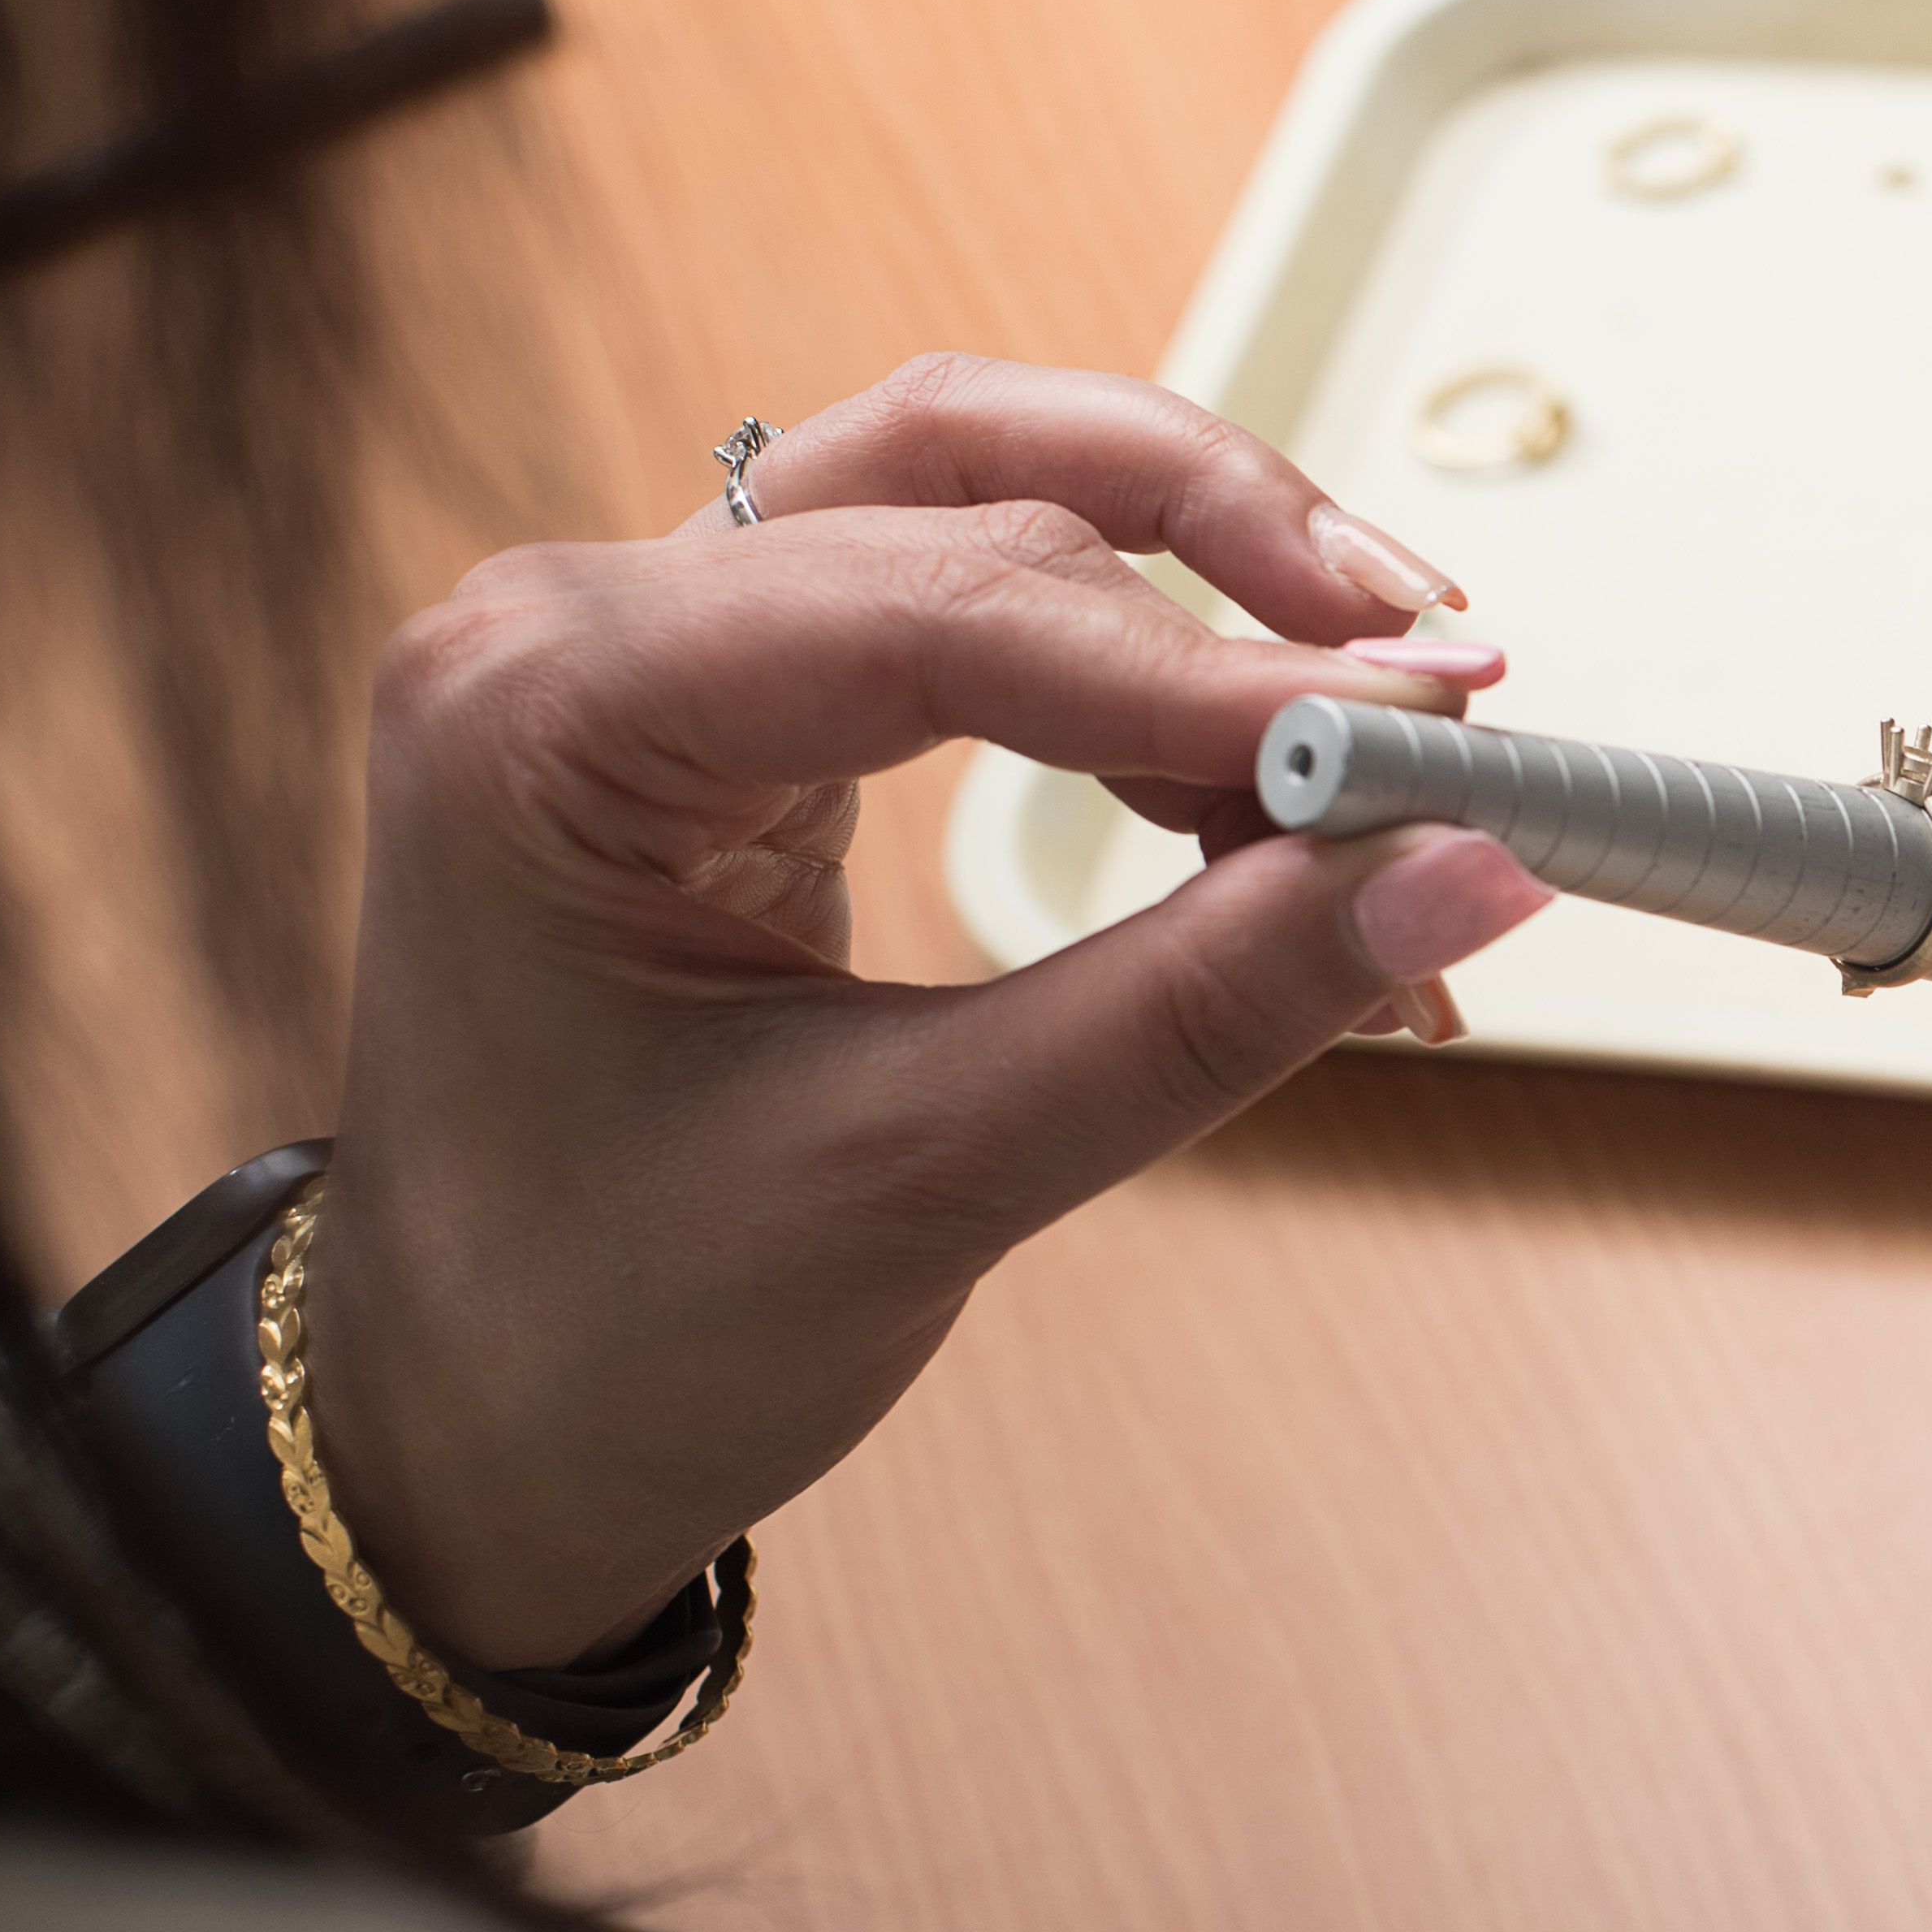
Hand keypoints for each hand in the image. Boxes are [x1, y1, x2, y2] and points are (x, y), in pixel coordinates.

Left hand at [311, 356, 1552, 1668]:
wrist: (467, 1439)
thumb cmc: (606, 1331)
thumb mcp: (925, 1177)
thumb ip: (1203, 1010)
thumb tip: (1464, 874)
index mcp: (545, 711)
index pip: (940, 607)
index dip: (1210, 669)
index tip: (1432, 739)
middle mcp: (584, 625)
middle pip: (982, 492)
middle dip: (1242, 602)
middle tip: (1448, 718)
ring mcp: (661, 650)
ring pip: (992, 493)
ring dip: (1212, 587)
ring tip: (1395, 719)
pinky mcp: (742, 708)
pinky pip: (982, 609)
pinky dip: (1155, 693)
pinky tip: (1283, 808)